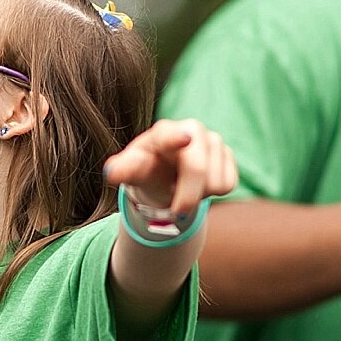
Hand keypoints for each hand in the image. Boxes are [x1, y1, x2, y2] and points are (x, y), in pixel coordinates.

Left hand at [103, 118, 236, 216]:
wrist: (165, 173)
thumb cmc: (147, 170)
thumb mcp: (132, 171)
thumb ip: (123, 170)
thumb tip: (112, 173)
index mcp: (162, 132)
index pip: (169, 136)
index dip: (176, 138)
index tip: (183, 139)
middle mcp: (191, 129)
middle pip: (197, 170)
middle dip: (187, 196)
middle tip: (176, 211)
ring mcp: (213, 140)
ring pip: (215, 182)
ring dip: (199, 194)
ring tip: (183, 186)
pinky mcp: (228, 154)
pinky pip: (227, 184)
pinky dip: (212, 193)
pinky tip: (199, 184)